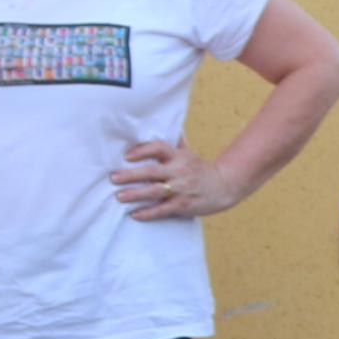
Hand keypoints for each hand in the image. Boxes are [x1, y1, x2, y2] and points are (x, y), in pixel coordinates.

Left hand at [111, 140, 237, 221]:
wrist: (224, 186)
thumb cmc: (201, 169)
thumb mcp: (189, 153)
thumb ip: (176, 142)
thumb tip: (167, 124)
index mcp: (179, 156)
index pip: (159, 148)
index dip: (143, 151)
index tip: (127, 156)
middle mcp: (179, 171)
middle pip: (152, 172)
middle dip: (131, 175)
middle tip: (113, 178)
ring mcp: (181, 189)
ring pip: (155, 191)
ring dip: (135, 194)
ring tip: (119, 196)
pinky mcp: (183, 205)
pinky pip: (162, 209)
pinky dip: (148, 212)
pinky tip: (134, 214)